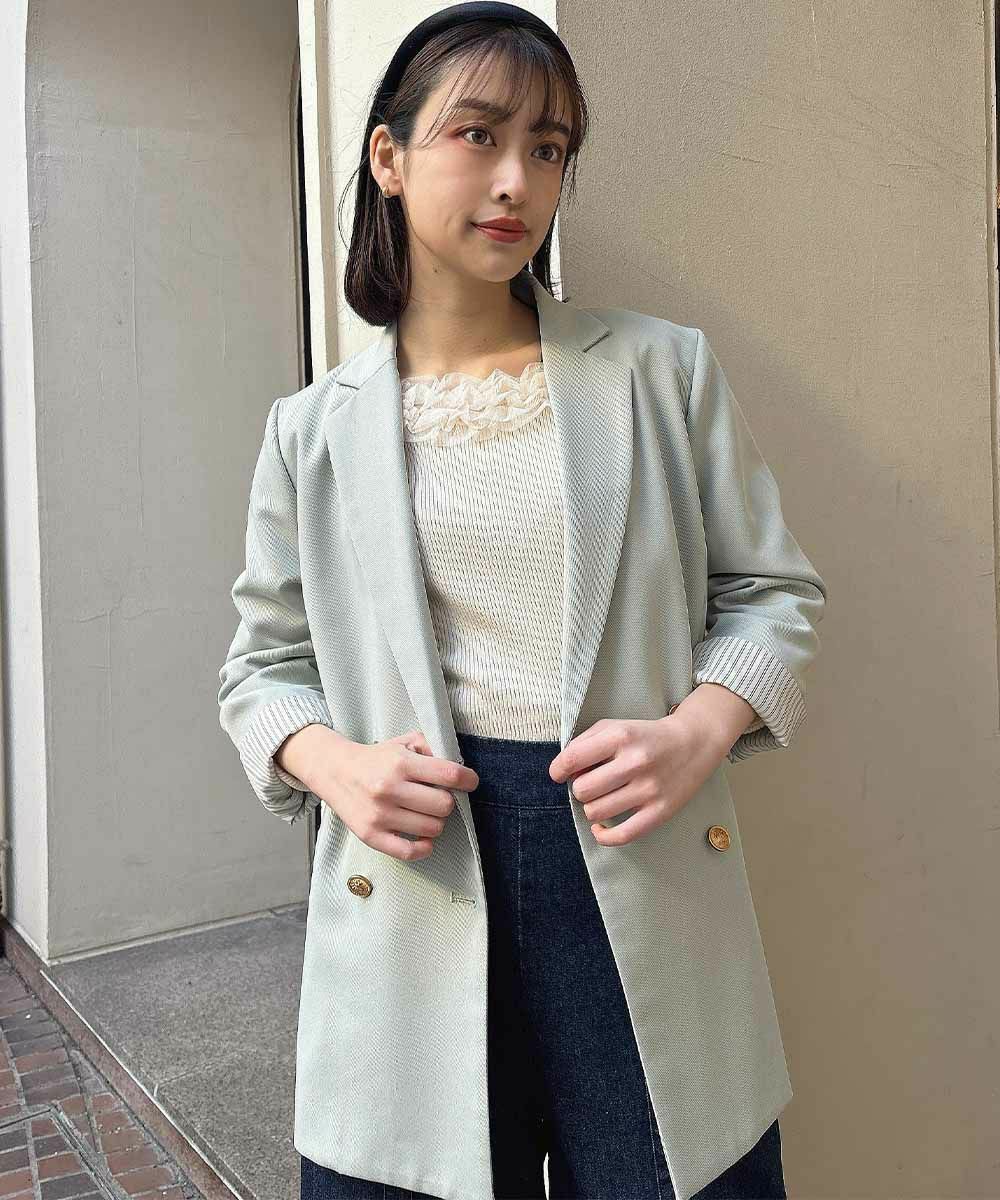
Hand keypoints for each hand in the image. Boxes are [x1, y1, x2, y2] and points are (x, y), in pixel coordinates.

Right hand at [303, 728, 479, 861]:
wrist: (334, 770)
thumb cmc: (375, 758)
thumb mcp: (403, 743)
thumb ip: (431, 748)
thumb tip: (458, 766)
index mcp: (401, 763)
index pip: (449, 775)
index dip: (468, 780)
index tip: (470, 782)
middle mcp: (390, 788)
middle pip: (444, 805)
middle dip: (447, 802)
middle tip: (438, 797)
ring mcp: (380, 814)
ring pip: (432, 829)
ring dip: (435, 822)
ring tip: (425, 813)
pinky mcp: (371, 835)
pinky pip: (409, 852)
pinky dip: (423, 848)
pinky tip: (423, 838)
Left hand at [547, 712, 728, 845]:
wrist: (694, 743)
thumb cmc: (646, 736)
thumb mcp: (614, 726)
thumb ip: (584, 743)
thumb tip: (563, 771)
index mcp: (620, 736)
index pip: (572, 759)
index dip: (558, 770)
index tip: (559, 774)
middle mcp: (634, 762)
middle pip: (582, 790)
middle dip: (580, 788)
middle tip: (592, 783)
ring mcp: (649, 789)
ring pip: (596, 812)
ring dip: (592, 807)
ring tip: (603, 798)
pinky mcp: (660, 811)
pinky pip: (622, 835)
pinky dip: (603, 835)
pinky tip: (601, 826)